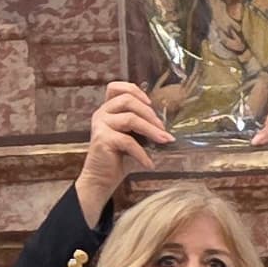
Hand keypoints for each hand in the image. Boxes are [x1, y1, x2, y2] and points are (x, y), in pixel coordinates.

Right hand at [78, 82, 171, 225]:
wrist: (101, 179)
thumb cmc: (119, 158)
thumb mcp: (132, 136)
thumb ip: (141, 125)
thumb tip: (166, 125)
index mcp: (108, 109)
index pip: (115, 87)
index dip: (134, 90)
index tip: (150, 102)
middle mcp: (101, 114)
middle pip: (128, 101)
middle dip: (150, 114)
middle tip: (164, 129)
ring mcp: (100, 125)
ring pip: (130, 119)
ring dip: (151, 130)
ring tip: (164, 141)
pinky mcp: (102, 139)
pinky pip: (128, 142)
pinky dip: (142, 154)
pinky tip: (149, 164)